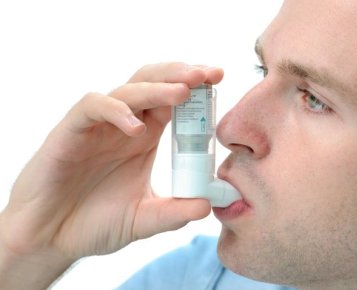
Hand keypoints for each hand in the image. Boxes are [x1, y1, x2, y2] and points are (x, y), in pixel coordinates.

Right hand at [0, 63, 221, 264]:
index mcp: (146, 137)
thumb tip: (208, 205)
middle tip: (209, 74)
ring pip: (128, 89)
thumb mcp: (143, 219)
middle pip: (154, 83)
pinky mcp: (72, 131)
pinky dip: (116, 111)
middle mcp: (126, 125)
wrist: (51, 238)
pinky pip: (93, 107)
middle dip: (182, 74)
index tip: (218, 80)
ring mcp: (99, 126)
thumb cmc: (94, 224)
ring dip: (157, 88)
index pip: (174, 102)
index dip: (196, 89)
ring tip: (183, 92)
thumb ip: (174, 213)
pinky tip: (136, 128)